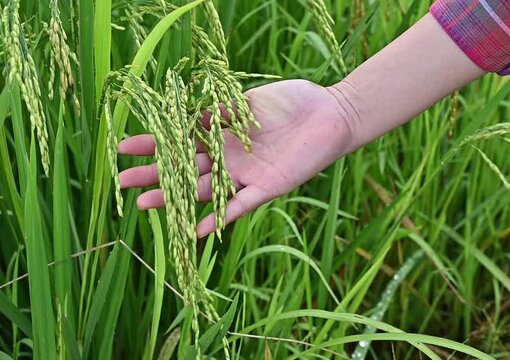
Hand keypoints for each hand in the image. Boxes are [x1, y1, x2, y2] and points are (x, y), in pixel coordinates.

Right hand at [118, 79, 354, 237]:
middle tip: (123, 181)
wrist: (330, 113)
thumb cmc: (291, 101)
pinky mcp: (267, 187)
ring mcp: (245, 174)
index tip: (123, 145)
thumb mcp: (249, 101)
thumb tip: (187, 112)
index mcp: (221, 132)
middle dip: (154, 174)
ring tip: (146, 204)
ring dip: (177, 197)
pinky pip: (239, 206)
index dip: (153, 143)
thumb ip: (221, 110)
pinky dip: (219, 217)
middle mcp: (228, 157)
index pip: (180, 140)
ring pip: (204, 189)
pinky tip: (195, 230)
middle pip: (185, 168)